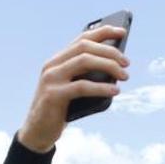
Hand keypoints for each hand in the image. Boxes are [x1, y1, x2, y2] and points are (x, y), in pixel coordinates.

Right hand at [18, 25, 129, 152]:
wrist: (38, 131)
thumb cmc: (60, 109)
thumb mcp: (73, 88)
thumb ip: (86, 76)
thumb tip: (116, 68)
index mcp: (58, 60)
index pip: (82, 38)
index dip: (103, 32)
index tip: (122, 31)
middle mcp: (53, 65)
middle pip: (85, 47)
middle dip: (109, 51)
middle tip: (127, 62)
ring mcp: (51, 78)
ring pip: (84, 61)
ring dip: (108, 66)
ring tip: (125, 76)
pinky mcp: (53, 95)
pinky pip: (82, 86)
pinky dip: (101, 87)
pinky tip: (115, 90)